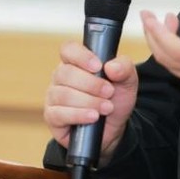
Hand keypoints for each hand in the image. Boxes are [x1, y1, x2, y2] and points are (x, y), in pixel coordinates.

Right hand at [43, 41, 138, 162]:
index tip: (98, 66)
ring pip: (63, 94)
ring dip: (88, 101)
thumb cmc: (115, 99)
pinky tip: (93, 117)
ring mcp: (54, 96)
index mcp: (76, 62)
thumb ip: (124, 68)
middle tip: (109, 92)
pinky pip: (59, 113)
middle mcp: (61, 77)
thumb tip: (112, 67)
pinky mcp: (52, 116)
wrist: (113, 128)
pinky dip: (79, 115)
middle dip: (91, 84)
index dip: (81, 56)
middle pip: (65, 73)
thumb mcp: (127, 82)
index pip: (68, 49)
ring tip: (106, 108)